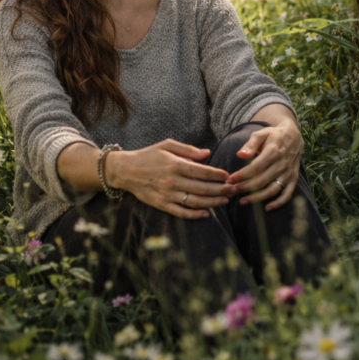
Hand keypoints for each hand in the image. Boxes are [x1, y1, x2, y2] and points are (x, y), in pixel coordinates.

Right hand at [106, 138, 233, 219]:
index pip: (202, 171)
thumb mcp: (167, 145)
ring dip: (212, 203)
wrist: (125, 170)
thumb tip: (207, 153)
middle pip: (202, 188)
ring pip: (194, 202)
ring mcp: (167, 195)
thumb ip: (188, 149)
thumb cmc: (149, 155)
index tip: (227, 175)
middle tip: (232, 190)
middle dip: (220, 190)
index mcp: (175, 164)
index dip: (217, 174)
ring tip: (225, 201)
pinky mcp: (161, 205)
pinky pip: (181, 213)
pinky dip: (195, 215)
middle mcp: (172, 181)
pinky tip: (206, 214)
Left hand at [227, 120, 302, 211]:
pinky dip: (278, 203)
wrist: (293, 137)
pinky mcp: (293, 179)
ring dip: (257, 198)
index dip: (241, 175)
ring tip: (243, 201)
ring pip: (272, 190)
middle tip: (231, 192)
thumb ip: (250, 144)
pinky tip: (267, 208)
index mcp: (273, 151)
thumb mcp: (261, 134)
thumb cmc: (273, 136)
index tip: (229, 180)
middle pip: (261, 181)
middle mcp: (282, 164)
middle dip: (244, 188)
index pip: (255, 168)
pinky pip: (287, 194)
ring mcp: (288, 173)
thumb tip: (240, 155)